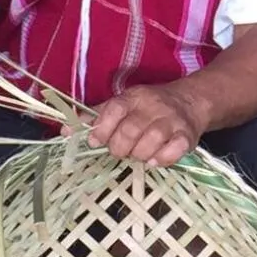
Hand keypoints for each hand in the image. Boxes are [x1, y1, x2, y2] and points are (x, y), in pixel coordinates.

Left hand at [87, 84, 207, 166]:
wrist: (191, 101)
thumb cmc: (149, 108)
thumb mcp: (123, 105)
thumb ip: (96, 116)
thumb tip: (66, 130)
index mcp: (133, 97)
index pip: (113, 109)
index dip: (101, 129)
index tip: (95, 141)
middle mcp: (153, 106)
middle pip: (129, 131)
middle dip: (119, 148)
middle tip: (121, 151)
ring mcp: (172, 120)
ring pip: (150, 142)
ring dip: (140, 154)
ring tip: (139, 154)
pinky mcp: (187, 135)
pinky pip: (174, 150)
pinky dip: (162, 159)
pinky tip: (156, 159)